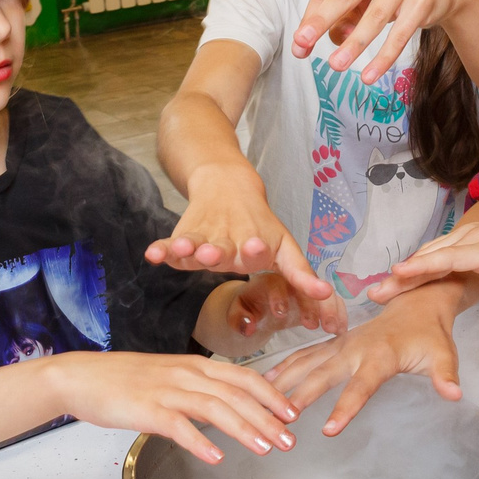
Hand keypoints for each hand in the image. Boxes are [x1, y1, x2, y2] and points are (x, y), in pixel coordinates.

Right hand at [48, 350, 300, 461]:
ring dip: (243, 429)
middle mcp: (186, 375)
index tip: (293, 412)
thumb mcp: (169, 376)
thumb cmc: (124, 380)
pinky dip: (199, 441)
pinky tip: (216, 457)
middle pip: (236, 394)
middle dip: (267, 417)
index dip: (271, 394)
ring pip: (214, 408)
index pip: (243, 377)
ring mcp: (166, 391)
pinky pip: (178, 426)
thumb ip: (197, 388)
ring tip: (265, 449)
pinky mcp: (146, 410)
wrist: (82, 377)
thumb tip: (224, 406)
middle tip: (289, 439)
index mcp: (194, 365)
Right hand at [146, 162, 330, 303]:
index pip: (259, 250)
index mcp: (257, 245)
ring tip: (185, 250)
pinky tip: (152, 254)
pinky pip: (171, 243)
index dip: (257, 250)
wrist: (227, 184)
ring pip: (197, 244)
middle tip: (215, 254)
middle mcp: (230, 241)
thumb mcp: (284, 247)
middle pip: (224, 249)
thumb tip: (326, 293)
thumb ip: (300, 273)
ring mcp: (206, 238)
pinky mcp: (185, 235)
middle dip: (219, 252)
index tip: (256, 247)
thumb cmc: (259, 225)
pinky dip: (162, 248)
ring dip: (190, 248)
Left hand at [226, 270, 347, 340]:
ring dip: (328, 308)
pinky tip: (342, 328)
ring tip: (333, 329)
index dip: (282, 295)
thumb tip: (248, 328)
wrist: (256, 294)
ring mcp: (304, 282)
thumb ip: (239, 316)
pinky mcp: (314, 292)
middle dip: (314, 301)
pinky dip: (337, 311)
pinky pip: (328, 298)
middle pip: (305, 281)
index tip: (282, 312)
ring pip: (319, 290)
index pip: (275, 280)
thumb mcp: (237, 308)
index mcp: (266, 274)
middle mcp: (288, 274)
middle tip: (320, 323)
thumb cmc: (247, 300)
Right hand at [268, 286, 464, 434]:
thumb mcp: (443, 354)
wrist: (418, 302)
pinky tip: (268, 380)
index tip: (329, 430)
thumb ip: (446, 376)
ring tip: (261, 398)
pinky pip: (306, 355)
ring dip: (285, 379)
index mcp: (381, 354)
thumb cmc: (430, 334)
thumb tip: (455, 395)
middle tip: (280, 419)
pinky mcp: (335, 343)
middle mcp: (355, 347)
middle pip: (324, 374)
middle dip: (302, 396)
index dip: (345, 408)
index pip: (361, 386)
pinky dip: (286, 366)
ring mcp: (342, 344)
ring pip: (308, 362)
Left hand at [291, 0, 469, 83]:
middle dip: (322, 22)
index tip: (299, 41)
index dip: (312, 16)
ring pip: (374, 18)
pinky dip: (383, 57)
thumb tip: (325, 40)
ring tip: (336, 65)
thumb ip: (341, 16)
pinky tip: (369, 75)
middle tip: (302, 43)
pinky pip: (399, 34)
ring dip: (353, 45)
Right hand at [369, 197, 478, 298]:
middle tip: (377, 292)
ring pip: (432, 253)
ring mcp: (469, 237)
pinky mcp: (468, 240)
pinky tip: (403, 277)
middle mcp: (474, 239)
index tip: (400, 271)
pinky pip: (438, 252)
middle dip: (404, 274)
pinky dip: (418, 264)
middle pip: (433, 256)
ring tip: (380, 290)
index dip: (427, 265)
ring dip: (406, 270)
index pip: (453, 257)